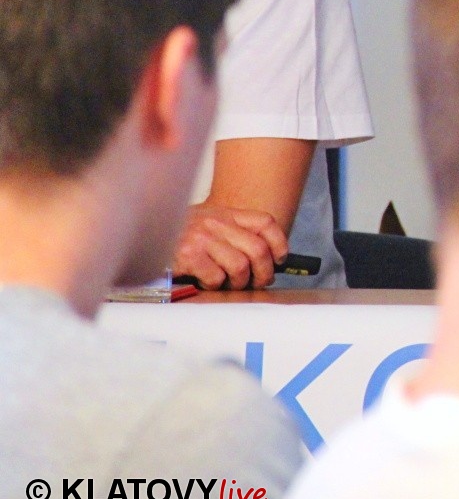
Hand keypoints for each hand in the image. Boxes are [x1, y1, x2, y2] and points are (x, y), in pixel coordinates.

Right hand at [173, 203, 288, 289]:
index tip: (280, 259)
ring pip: (240, 266)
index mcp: (225, 213)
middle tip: (258, 282)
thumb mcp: (207, 223)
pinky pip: (216, 277)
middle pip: (258, 249)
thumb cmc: (177, 234)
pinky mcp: (188, 255)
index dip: (279, 243)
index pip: (265, 222)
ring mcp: (202, 237)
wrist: (138, 232)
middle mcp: (216, 222)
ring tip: (229, 284)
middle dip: (264, 272)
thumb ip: (233, 234)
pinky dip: (215, 285)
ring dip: (239, 282)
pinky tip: (206, 281)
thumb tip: (266, 259)